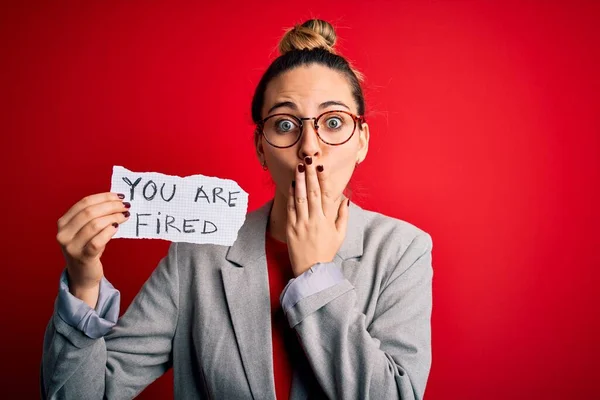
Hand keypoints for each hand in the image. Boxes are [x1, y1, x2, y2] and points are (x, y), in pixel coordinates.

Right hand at [56, 192, 129, 306]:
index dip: (103, 197)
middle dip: (111, 206)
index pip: (84, 203)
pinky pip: (97, 241)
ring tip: (124, 216)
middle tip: (125, 206)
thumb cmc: (86, 249)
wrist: (82, 275)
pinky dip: (109, 231)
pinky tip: (117, 227)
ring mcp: (71, 246)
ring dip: (113, 217)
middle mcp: (64, 234)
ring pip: (94, 224)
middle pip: (89, 212)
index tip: (118, 196)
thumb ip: (94, 216)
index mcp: (63, 223)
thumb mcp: (85, 230)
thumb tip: (116, 200)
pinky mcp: (82, 257)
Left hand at [286, 156, 349, 276]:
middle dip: (310, 175)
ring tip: (299, 167)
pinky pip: (290, 209)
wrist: (311, 270)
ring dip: (299, 181)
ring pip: (300, 198)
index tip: (321, 167)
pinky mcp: (291, 229)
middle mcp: (314, 220)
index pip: (325, 195)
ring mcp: (301, 224)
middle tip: (307, 160)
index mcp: (327, 221)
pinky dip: (291, 196)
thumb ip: (343, 216)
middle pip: (312, 193)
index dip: (323, 180)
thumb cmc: (327, 252)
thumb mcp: (340, 235)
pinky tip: (292, 185)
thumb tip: (345, 199)